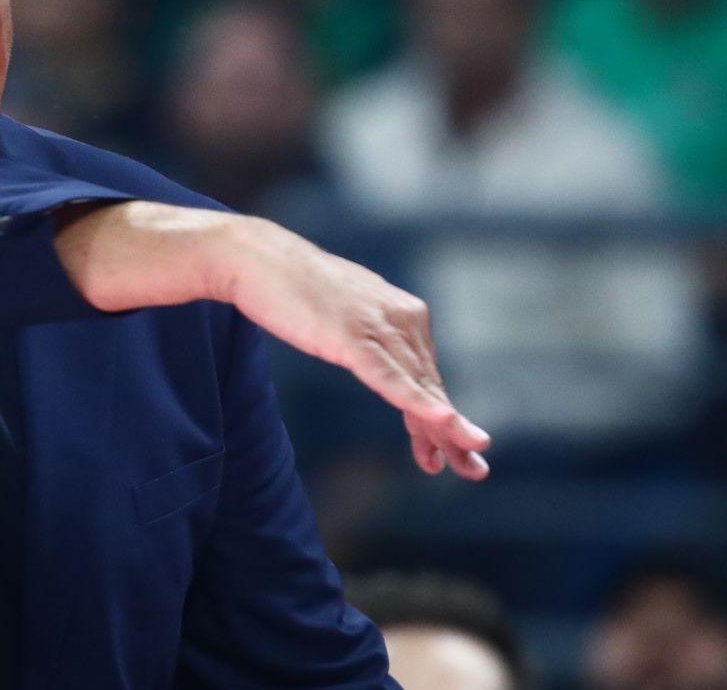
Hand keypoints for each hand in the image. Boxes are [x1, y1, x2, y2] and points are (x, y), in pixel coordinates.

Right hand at [53, 202, 490, 479]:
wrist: (252, 256)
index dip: (438, 417)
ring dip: (444, 428)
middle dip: (453, 433)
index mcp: (401, 311)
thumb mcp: (341, 312)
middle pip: (432, 384)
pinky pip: (390, 377)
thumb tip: (376, 357)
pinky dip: (417, 401)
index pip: (426, 374)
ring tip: (465, 462)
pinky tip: (442, 422)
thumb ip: (366, 334)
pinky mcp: (352, 335)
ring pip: (419, 386)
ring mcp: (376, 325)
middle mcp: (400, 317)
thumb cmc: (289, 284)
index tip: (448, 454)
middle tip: (474, 471)